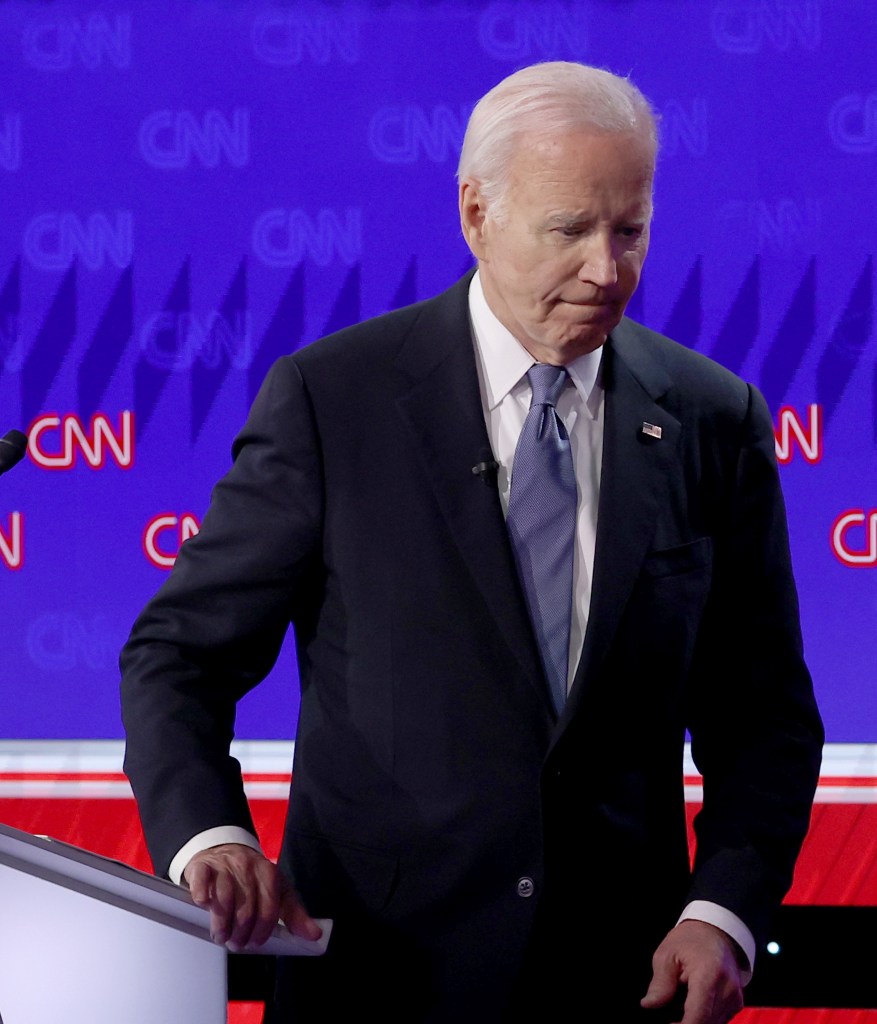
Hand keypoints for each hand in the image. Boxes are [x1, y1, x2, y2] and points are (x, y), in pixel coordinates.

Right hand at [183, 843, 322, 950]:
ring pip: (224, 898)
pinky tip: (203, 905)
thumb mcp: (278, 891)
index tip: (255, 943)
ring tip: (221, 936)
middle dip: (241, 933)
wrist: (226, 849)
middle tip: (236, 944)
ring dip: (221, 924)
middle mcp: (247, 868)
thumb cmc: (253, 877)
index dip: (262, 931)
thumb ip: (294, 914)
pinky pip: (202, 880)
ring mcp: (224, 866)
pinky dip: (202, 895)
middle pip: (246, 908)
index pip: (269, 908)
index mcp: (269, 874)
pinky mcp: (203, 866)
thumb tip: (315, 935)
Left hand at [640, 920, 744, 1023]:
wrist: (717, 931)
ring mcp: (735, 998)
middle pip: (705, 1023)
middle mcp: (727, 989)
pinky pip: (719, 1019)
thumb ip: (660, 983)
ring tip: (679, 1008)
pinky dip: (704, 1018)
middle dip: (685, 1023)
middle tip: (668, 1017)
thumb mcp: (667, 954)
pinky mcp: (737, 1003)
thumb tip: (649, 1005)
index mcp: (709, 974)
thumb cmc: (690, 939)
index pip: (698, 1016)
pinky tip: (691, 1007)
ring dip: (695, 1020)